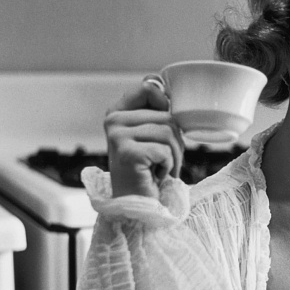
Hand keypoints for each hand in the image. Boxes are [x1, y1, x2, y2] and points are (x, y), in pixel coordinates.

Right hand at [104, 77, 185, 198]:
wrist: (137, 205)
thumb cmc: (149, 169)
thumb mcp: (152, 135)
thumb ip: (155, 111)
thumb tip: (162, 85)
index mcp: (117, 111)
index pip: (149, 87)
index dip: (167, 106)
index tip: (166, 128)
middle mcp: (113, 120)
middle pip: (167, 116)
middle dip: (176, 142)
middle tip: (163, 160)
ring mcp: (117, 135)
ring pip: (168, 133)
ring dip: (174, 156)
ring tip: (159, 168)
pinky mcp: (127, 152)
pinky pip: (165, 151)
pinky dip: (168, 167)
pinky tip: (154, 175)